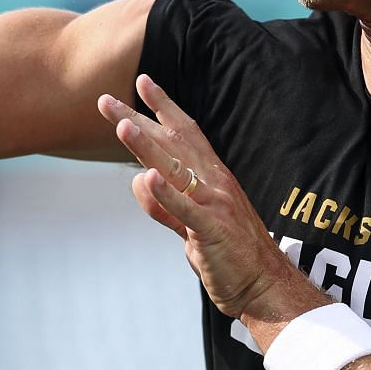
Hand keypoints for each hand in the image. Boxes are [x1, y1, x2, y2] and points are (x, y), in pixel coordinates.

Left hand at [97, 75, 324, 323]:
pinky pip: (185, 210)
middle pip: (172, 144)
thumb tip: (139, 182)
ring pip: (175, 170)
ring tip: (121, 125)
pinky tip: (147, 178)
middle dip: (137, 119)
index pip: (186, 134)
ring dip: (147, 146)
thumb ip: (164, 206)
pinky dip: (165, 194)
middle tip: (105, 99)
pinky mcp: (213, 231)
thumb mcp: (191, 226)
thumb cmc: (230, 256)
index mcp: (213, 179)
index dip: (164, 107)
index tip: (143, 82)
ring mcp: (215, 205)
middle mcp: (215, 184)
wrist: (265, 286)